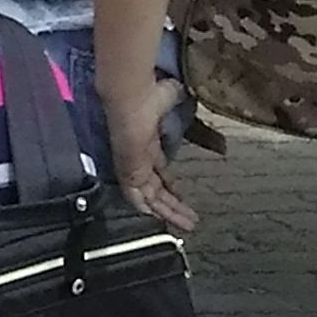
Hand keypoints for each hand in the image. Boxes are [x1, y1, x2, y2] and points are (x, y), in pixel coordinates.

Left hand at [111, 79, 200, 233]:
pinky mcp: (127, 171)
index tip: (181, 195)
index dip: (171, 185)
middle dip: (174, 205)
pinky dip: (146, 207)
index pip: (159, 170)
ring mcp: (132, 165)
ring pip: (148, 197)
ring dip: (168, 212)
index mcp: (147, 143)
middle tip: (190, 220)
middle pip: (156, 188)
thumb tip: (185, 91)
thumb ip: (177, 100)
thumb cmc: (151, 94)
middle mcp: (138, 157)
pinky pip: (135, 195)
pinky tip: (157, 220)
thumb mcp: (171, 99)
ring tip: (186, 225)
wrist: (132, 96)